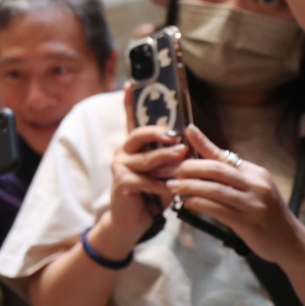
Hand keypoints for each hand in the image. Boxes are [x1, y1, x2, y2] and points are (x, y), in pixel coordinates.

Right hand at [96, 84, 184, 257]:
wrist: (131, 222)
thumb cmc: (150, 194)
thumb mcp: (161, 173)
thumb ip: (168, 159)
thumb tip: (184, 148)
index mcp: (133, 146)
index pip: (131, 119)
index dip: (129, 102)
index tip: (130, 83)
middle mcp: (123, 152)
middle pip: (139, 134)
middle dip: (160, 133)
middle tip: (177, 136)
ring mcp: (120, 167)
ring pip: (147, 159)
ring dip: (167, 160)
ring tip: (182, 158)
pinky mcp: (122, 183)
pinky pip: (147, 180)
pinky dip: (163, 185)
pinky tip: (172, 190)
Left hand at [169, 125, 304, 264]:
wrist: (290, 242)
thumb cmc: (265, 213)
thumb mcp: (252, 188)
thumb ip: (230, 174)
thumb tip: (205, 156)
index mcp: (256, 173)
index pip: (224, 155)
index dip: (203, 143)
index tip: (186, 132)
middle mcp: (256, 185)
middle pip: (216, 170)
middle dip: (190, 168)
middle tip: (172, 171)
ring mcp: (253, 204)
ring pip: (213, 189)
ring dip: (189, 186)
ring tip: (172, 186)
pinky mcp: (248, 222)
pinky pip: (217, 210)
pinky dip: (198, 204)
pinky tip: (187, 203)